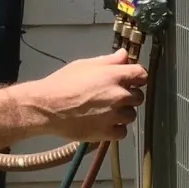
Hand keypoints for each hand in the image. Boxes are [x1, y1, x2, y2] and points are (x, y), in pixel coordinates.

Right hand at [22, 51, 148, 142]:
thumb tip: (124, 55)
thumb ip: (108, 61)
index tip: (131, 80)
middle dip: (129, 96)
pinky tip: (103, 123)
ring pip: (131, 115)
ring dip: (122, 113)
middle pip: (138, 97)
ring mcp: (114, 115)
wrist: (47, 107)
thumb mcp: (84, 65)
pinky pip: (122, 132)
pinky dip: (116, 129)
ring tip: (106, 111)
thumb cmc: (62, 83)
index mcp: (114, 76)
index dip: (137, 77)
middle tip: (112, 97)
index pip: (141, 75)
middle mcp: (118, 95)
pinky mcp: (107, 132)